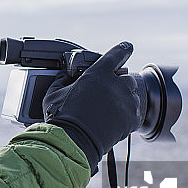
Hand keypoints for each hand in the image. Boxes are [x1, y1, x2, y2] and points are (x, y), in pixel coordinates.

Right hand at [42, 42, 139, 173]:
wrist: (75, 142)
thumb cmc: (63, 117)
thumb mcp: (53, 94)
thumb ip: (61, 80)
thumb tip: (63, 74)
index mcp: (98, 74)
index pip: (115, 54)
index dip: (123, 49)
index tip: (128, 46)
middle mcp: (116, 85)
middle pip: (126, 78)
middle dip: (119, 84)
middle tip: (108, 93)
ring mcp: (126, 102)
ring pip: (132, 97)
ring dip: (123, 101)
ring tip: (108, 111)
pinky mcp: (131, 119)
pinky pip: (134, 114)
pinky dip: (127, 117)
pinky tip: (114, 122)